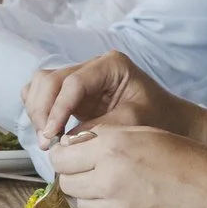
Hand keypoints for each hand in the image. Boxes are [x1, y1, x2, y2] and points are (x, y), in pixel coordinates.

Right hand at [24, 50, 201, 148]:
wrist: (169, 119)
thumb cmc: (158, 118)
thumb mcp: (133, 124)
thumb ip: (100, 129)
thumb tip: (65, 141)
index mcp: (111, 65)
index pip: (73, 83)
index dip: (58, 109)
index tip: (52, 135)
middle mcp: (92, 66)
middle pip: (50, 79)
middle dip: (43, 110)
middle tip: (46, 141)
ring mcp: (80, 77)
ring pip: (41, 83)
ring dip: (38, 111)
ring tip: (47, 138)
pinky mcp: (73, 93)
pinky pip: (44, 93)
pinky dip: (39, 110)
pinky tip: (48, 131)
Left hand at [46, 125, 206, 207]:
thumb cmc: (192, 160)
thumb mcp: (148, 135)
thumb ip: (110, 140)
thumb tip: (74, 149)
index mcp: (113, 145)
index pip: (62, 156)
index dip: (66, 158)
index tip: (75, 159)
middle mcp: (109, 176)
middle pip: (67, 183)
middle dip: (75, 179)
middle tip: (93, 175)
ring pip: (82, 205)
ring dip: (92, 198)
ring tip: (117, 190)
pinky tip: (136, 204)